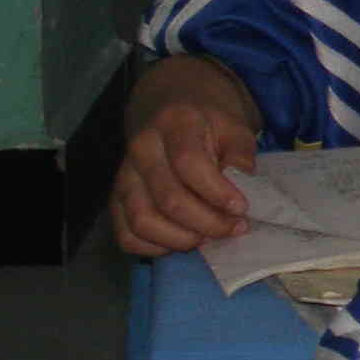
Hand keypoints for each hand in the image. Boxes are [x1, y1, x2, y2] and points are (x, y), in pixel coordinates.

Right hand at [112, 58, 261, 255]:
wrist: (169, 111)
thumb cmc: (208, 125)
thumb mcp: (234, 128)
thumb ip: (241, 155)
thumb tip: (243, 189)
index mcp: (174, 123)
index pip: (189, 163)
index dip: (217, 193)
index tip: (242, 209)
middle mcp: (141, 149)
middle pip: (168, 199)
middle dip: (207, 223)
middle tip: (234, 229)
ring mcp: (124, 175)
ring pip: (142, 221)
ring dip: (181, 239)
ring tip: (209, 237)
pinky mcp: (115, 198)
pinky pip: (126, 234)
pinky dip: (154, 247)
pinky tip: (182, 240)